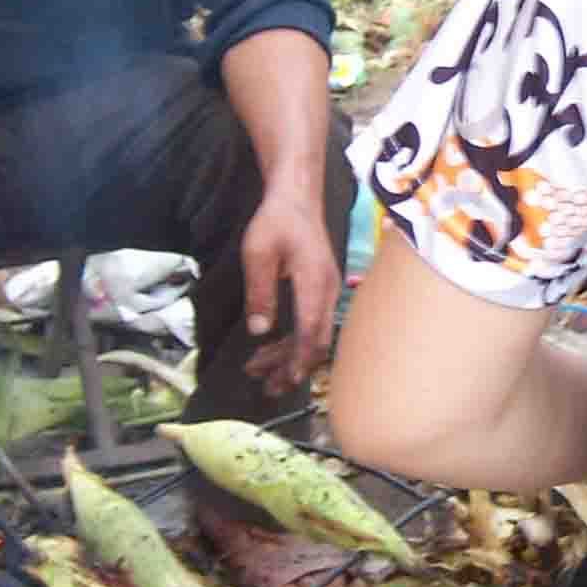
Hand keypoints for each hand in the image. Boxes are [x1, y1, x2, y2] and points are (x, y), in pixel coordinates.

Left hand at [238, 190, 340, 394]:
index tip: (288, 380)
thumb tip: (259, 331)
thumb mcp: (258, 252)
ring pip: (315, 335)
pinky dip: (294, 341)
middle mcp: (328, 289)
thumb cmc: (276, 221)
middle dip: (294, 367)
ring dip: (290, 357)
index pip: (311, 328)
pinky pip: (312, 324)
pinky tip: (272, 350)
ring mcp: (328, 291)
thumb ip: (259, 292)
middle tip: (268, 388)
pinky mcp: (322, 292)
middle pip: (317, 339)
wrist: (297, 198)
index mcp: (314, 280)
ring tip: (261, 374)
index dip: (300, 358)